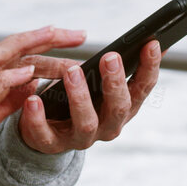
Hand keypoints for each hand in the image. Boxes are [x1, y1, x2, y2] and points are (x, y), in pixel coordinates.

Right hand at [0, 26, 88, 181]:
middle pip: (12, 47)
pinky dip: (7, 78)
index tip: (76, 39)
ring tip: (54, 35)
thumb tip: (34, 82)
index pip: (20, 55)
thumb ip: (10, 98)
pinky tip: (29, 74)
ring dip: (27, 44)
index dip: (47, 45)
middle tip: (80, 33)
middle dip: (45, 36)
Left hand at [18, 37, 160, 154]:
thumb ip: (124, 66)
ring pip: (87, 123)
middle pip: (119, 108)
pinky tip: (34, 99)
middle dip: (116, 82)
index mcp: (123, 108)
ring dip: (80, 97)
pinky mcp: (52, 144)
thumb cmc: (81, 98)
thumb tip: (152, 41)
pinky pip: (45, 134)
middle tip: (110, 57)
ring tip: (72, 71)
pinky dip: (39, 118)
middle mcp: (108, 126)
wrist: (48, 131)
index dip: (150, 67)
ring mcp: (81, 138)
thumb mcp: (104, 84)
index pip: (142, 88)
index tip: (151, 44)